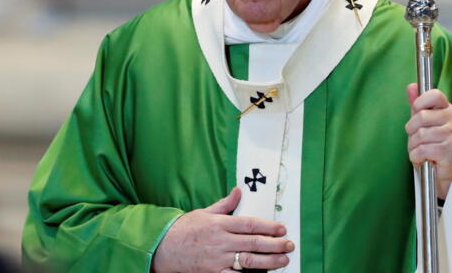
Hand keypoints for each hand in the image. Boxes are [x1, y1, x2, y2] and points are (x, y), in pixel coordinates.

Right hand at [152, 187, 293, 272]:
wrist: (162, 248)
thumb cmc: (184, 229)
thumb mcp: (204, 212)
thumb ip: (225, 204)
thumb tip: (239, 190)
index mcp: (219, 224)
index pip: (249, 224)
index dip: (268, 227)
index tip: (282, 229)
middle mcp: (220, 241)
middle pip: (252, 242)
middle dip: (274, 244)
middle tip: (289, 245)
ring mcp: (216, 259)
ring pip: (247, 261)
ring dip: (268, 261)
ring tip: (283, 260)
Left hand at [406, 84, 451, 199]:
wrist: (440, 170)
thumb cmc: (430, 142)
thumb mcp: (422, 122)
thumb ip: (417, 104)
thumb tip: (411, 86)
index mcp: (447, 108)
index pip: (434, 95)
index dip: (420, 103)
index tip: (416, 113)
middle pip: (421, 117)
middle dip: (411, 131)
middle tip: (416, 139)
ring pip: (420, 135)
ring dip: (413, 146)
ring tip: (420, 150)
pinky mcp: (449, 151)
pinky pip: (422, 150)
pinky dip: (416, 156)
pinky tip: (423, 158)